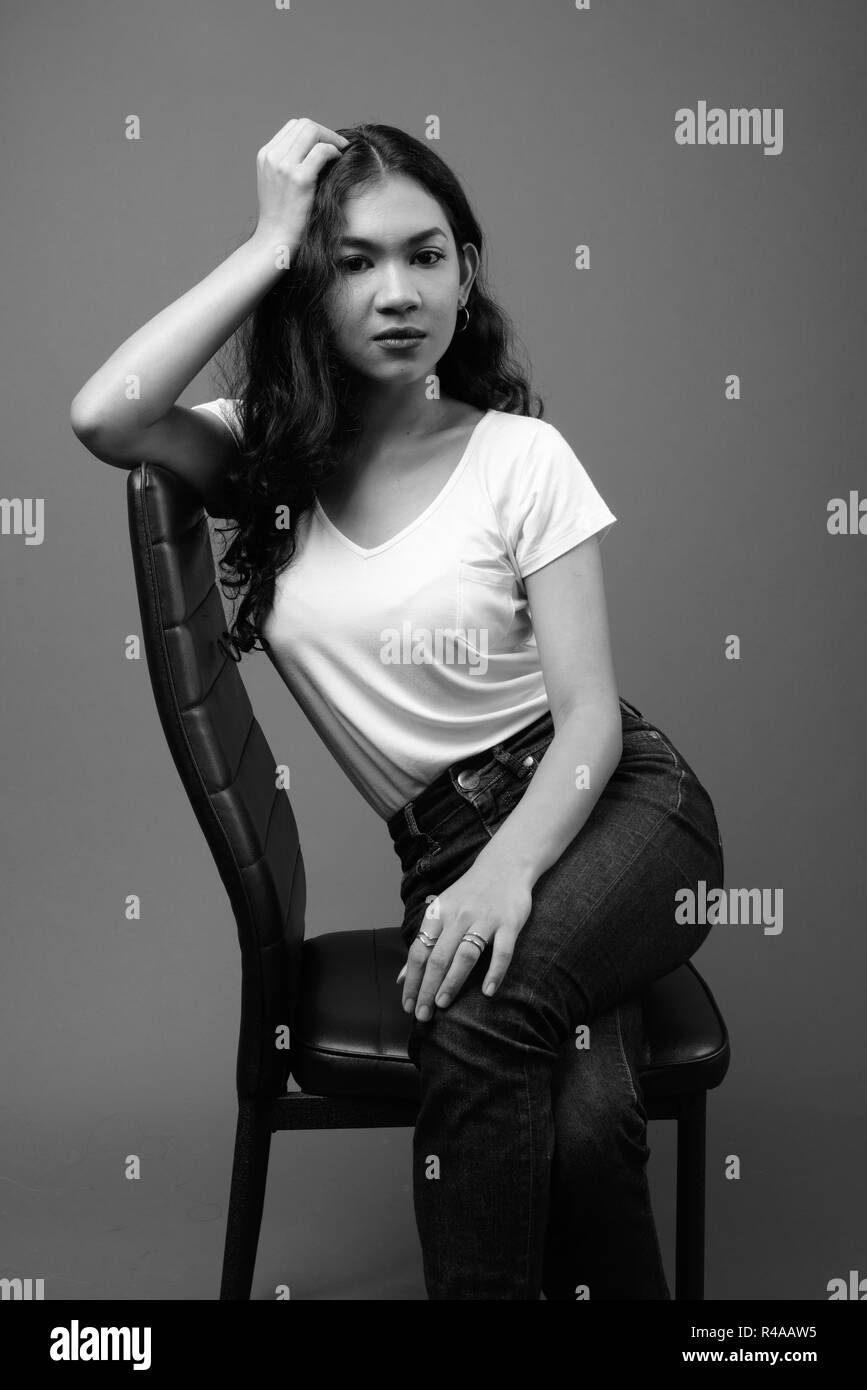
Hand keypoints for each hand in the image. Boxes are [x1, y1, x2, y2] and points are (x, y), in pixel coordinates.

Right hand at [253, 116, 348, 250]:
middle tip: (339, 146)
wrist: (275, 239)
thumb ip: (289, 163)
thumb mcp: (278, 183)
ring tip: (340, 152)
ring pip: (312, 132)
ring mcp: (283, 166)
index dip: (314, 132)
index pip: (293, 126)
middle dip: (325, 132)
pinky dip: (333, 151)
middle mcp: (272, 156)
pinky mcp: (298, 178)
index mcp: (265, 155)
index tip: (326, 145)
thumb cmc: (282, 216)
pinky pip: (321, 151)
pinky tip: (338, 161)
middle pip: (303, 124)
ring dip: (331, 139)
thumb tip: (317, 148)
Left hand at [398, 861, 533, 1020]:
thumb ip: (423, 944)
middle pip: (438, 957)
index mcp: (438, 913)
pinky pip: (502, 951)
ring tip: (443, 1005)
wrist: (505, 865)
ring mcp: (484, 919)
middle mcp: (458, 916)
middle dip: (427, 988)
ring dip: (452, 982)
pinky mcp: (509, 922)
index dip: (412, 980)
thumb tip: (402, 978)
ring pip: (465, 955)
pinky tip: (488, 992)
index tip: (408, 1005)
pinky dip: (494, 972)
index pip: (419, 951)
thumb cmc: (469, 894)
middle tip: (423, 1015)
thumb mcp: (442, 912)